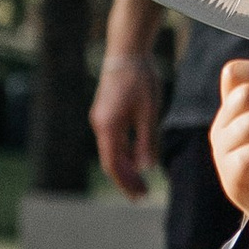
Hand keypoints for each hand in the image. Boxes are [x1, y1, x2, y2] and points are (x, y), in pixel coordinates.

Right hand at [90, 53, 161, 198]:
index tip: (138, 196)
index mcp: (108, 127)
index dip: (125, 183)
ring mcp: (100, 118)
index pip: (113, 164)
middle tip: (141, 195)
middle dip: (126, 179)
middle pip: (110, 160)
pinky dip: (124, 152)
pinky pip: (113, 139)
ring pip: (111, 150)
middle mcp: (99, 125)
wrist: (126, 52)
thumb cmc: (140, 79)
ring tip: (142, 181)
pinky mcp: (105, 112)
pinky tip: (138, 158)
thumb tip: (146, 167)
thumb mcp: (148, 112)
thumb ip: (146, 141)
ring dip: (126, 167)